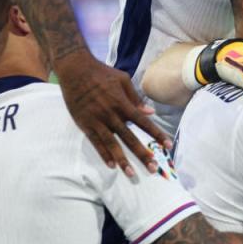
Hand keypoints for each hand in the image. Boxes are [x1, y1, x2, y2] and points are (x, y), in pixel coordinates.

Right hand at [55, 51, 171, 175]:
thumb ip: (135, 98)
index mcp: (122, 103)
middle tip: (153, 168)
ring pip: (112, 144)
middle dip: (142, 153)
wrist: (75, 70)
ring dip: (122, 160)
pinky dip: (103, 154)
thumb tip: (150, 112)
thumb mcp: (122, 79)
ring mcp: (97, 120)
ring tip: (132, 173)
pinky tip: (111, 165)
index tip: (167, 145)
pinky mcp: (85, 124)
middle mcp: (111, 114)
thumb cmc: (101, 73)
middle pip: (129, 137)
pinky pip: (95, 142)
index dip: (156, 134)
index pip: (143, 122)